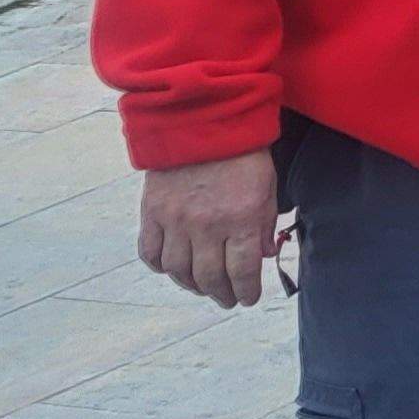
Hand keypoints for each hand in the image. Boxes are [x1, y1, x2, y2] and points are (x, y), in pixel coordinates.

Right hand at [137, 150, 282, 308]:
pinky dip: (162, 266)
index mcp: (242, 218)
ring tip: (202, 287)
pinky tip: (173, 268)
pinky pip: (151, 253)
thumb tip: (263, 255)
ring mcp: (176, 220)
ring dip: (192, 286)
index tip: (247, 298)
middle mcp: (208, 224)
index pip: (242, 272)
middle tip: (227, 299)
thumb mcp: (267, 187)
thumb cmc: (242, 153)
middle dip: (222, 295)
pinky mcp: (152, 211)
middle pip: (211, 278)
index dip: (246, 291)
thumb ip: (265, 224)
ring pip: (179, 272)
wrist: (203, 119)